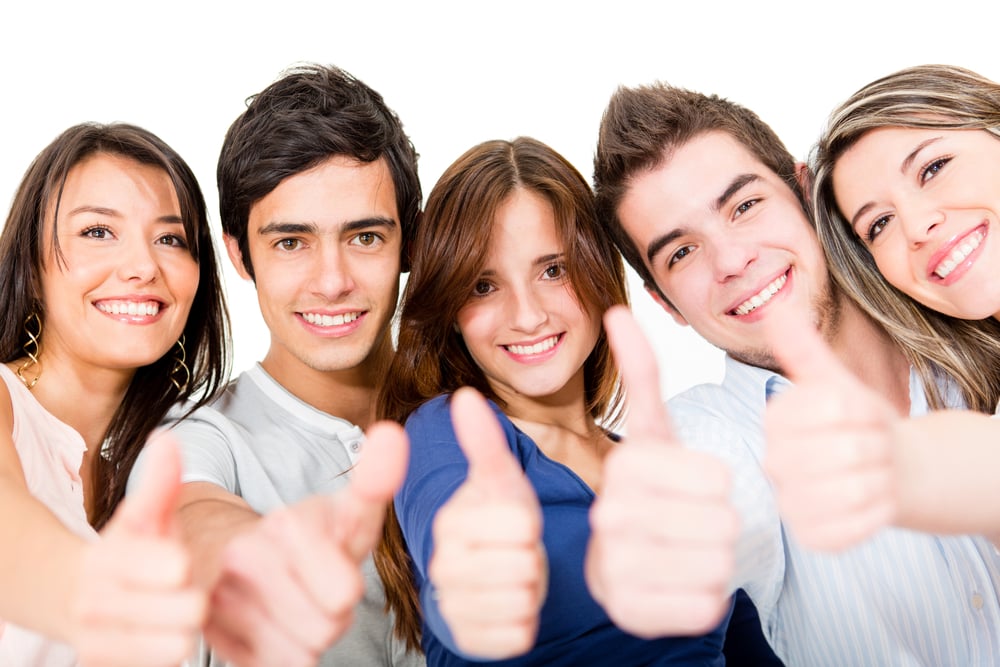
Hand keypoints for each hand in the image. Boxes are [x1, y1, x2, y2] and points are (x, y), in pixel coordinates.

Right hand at [73, 433, 205, 666]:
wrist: (72, 597)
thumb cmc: (125, 551)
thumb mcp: (141, 515)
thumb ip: (160, 480)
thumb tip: (168, 437)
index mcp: (108, 560)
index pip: (169, 568)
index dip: (176, 565)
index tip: (176, 564)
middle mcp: (97, 605)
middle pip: (184, 612)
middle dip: (192, 599)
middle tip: (184, 591)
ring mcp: (101, 644)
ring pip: (175, 647)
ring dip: (182, 630)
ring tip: (175, 615)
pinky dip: (171, 654)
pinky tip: (166, 636)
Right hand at [203, 421, 408, 666]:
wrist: (229, 552)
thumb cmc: (310, 540)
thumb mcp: (345, 513)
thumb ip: (374, 482)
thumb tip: (390, 433)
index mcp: (292, 524)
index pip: (343, 591)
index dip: (342, 591)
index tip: (333, 583)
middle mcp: (249, 554)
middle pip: (330, 625)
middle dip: (332, 616)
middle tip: (315, 590)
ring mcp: (221, 595)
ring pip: (301, 653)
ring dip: (305, 639)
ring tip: (292, 607)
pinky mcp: (207, 632)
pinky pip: (268, 666)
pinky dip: (275, 655)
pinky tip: (266, 625)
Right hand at [429, 388, 545, 658]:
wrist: (490, 571)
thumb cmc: (500, 520)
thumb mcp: (500, 480)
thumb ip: (484, 441)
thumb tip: (464, 395)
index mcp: (449, 522)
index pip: (521, 526)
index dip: (531, 526)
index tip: (515, 525)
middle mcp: (440, 565)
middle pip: (524, 565)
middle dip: (532, 559)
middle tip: (517, 553)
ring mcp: (451, 606)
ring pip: (523, 601)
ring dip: (531, 591)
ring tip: (515, 576)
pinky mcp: (467, 641)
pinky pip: (519, 636)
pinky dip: (526, 623)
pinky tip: (512, 606)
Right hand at [586, 306, 737, 637]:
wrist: (624, 554)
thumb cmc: (653, 487)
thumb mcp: (652, 430)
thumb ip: (641, 371)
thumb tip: (619, 310)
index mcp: (623, 467)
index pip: (715, 479)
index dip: (720, 484)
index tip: (698, 485)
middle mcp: (609, 517)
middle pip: (720, 523)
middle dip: (722, 522)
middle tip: (696, 520)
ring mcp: (616, 569)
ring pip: (717, 565)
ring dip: (718, 559)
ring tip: (690, 548)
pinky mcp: (629, 613)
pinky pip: (704, 605)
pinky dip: (706, 595)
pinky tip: (681, 580)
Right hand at [763, 307, 897, 550]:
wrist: (884, 468)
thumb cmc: (859, 423)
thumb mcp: (837, 381)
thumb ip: (803, 347)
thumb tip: (773, 309)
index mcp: (776, 420)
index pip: (831, 407)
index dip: (863, 409)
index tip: (863, 412)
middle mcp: (773, 462)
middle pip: (846, 451)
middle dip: (876, 446)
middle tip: (874, 445)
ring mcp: (790, 503)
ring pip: (852, 491)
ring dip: (880, 480)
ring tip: (875, 471)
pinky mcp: (811, 537)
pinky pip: (854, 528)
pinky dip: (876, 514)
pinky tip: (872, 501)